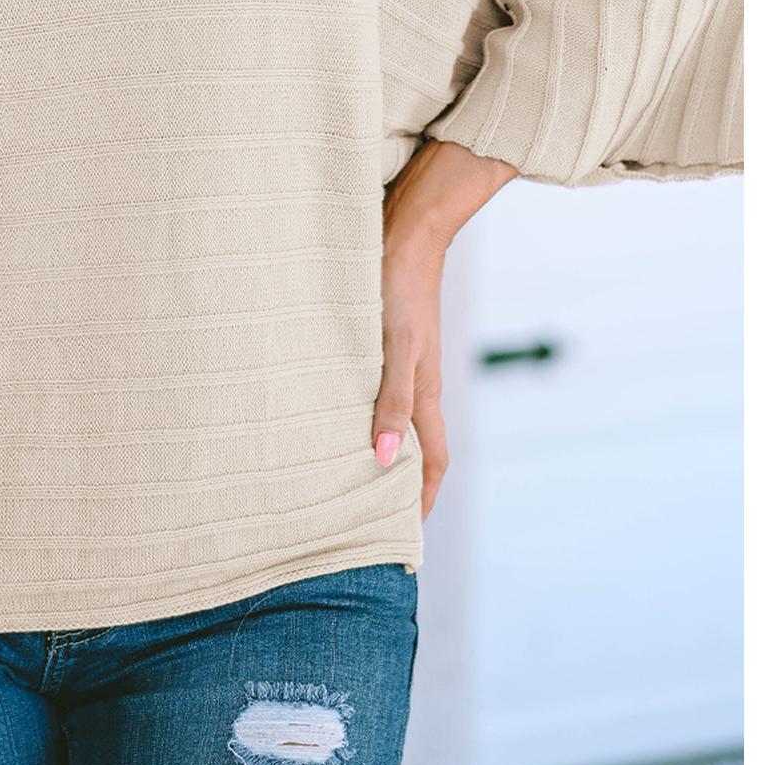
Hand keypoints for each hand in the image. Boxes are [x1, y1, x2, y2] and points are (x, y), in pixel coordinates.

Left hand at [371, 224, 449, 521]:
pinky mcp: (386, 338)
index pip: (432, 461)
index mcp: (425, 392)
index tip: (406, 532)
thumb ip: (391, 402)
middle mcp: (418, 381)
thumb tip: (382, 461)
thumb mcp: (395, 349)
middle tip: (368, 512)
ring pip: (395, 416)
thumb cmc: (400, 288)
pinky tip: (333, 405)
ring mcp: (403, 360)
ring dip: (379, 444)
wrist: (408, 232)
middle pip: (415, 445)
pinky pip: (378, 386)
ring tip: (344, 468)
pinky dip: (364, 407)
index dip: (424, 498)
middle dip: (399, 481)